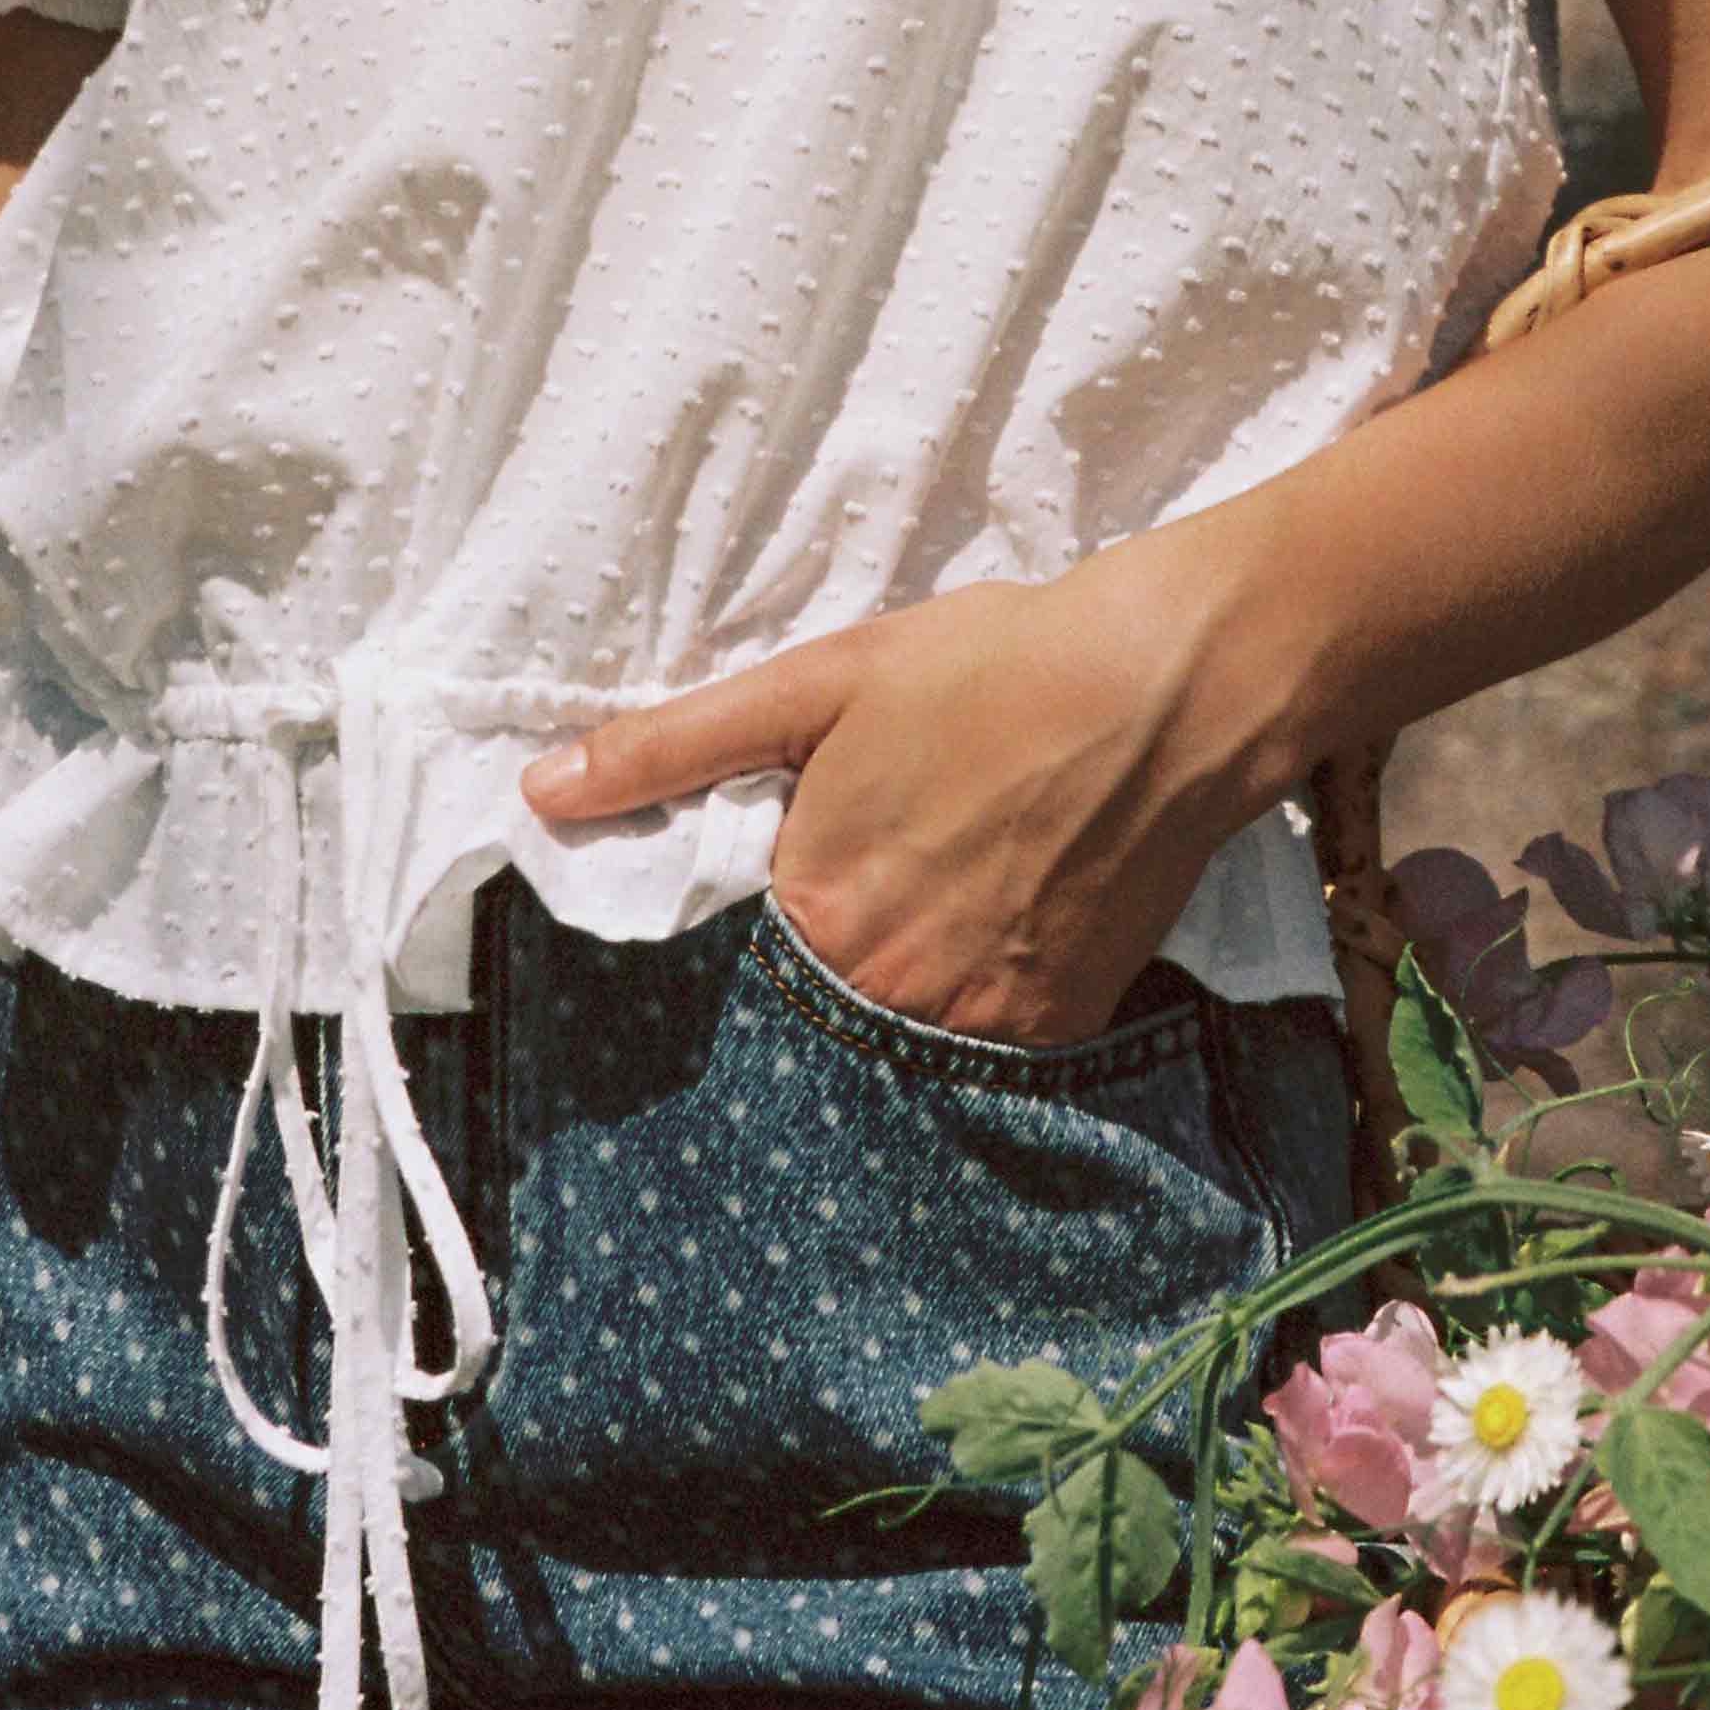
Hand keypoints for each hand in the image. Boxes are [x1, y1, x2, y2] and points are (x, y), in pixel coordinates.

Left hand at [519, 511, 1321, 1049]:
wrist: (1169, 685)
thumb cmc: (991, 667)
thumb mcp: (818, 683)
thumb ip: (674, 746)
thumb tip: (541, 791)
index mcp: (818, 914)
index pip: (752, 957)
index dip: (786, 904)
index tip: (831, 859)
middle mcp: (892, 992)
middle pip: (832, 999)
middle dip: (852, 946)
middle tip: (912, 858)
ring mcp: (985, 1022)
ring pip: (912, 1027)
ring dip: (919, 976)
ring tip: (968, 881)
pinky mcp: (1064, 1025)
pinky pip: (997, 1041)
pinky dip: (992, 990)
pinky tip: (1019, 909)